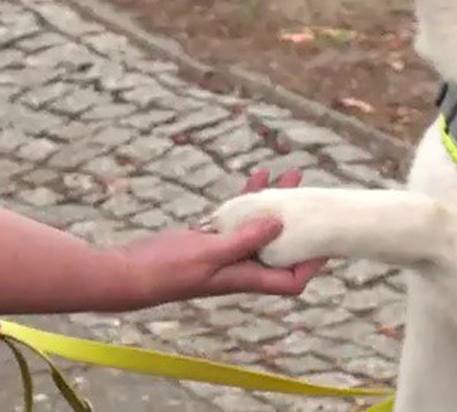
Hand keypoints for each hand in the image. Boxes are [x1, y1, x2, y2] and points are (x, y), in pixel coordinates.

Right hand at [115, 168, 325, 307]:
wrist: (129, 272)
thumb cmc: (167, 269)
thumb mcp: (209, 251)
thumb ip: (245, 239)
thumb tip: (280, 223)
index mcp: (245, 278)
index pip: (292, 279)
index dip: (313, 264)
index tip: (327, 238)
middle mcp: (240, 268)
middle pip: (282, 248)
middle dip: (300, 223)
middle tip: (315, 195)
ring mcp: (224, 254)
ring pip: (260, 228)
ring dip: (275, 204)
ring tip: (289, 175)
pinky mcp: (208, 240)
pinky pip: (236, 218)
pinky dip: (247, 199)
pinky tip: (257, 177)